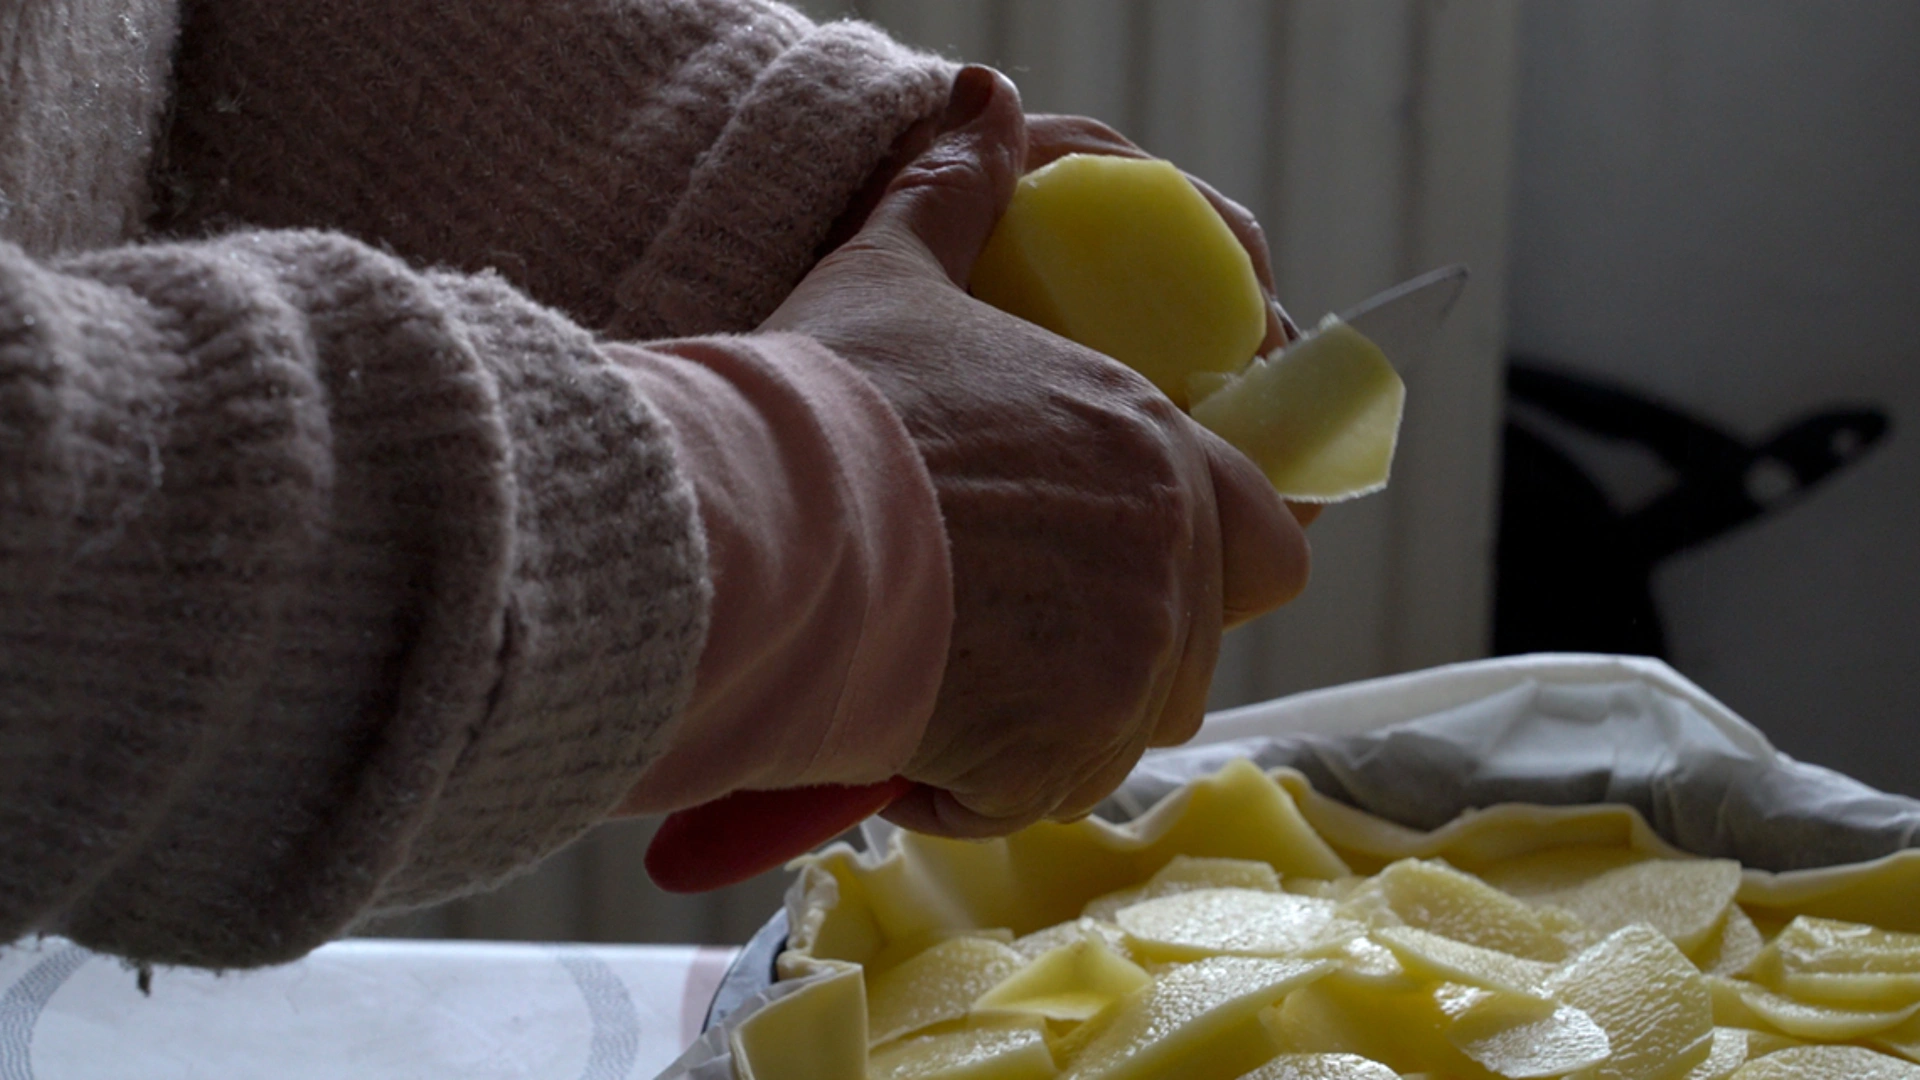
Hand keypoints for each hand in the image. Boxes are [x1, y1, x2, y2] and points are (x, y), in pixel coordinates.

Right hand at [761, 67, 1308, 837]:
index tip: (1147, 584)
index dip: (1222, 563)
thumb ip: (952, 190)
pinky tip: (915, 743)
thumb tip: (978, 96)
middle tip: (1023, 640)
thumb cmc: (831, 406)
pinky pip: (1045, 791)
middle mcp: (1164, 561)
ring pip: (1128, 730)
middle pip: (1203, 650)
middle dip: (1129, 656)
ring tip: (957, 689)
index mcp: (1150, 449)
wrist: (760, 528)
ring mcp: (1122, 666)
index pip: (1268, 535)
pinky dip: (989, 782)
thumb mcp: (890, 277)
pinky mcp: (1058, 754)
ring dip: (1059, 725)